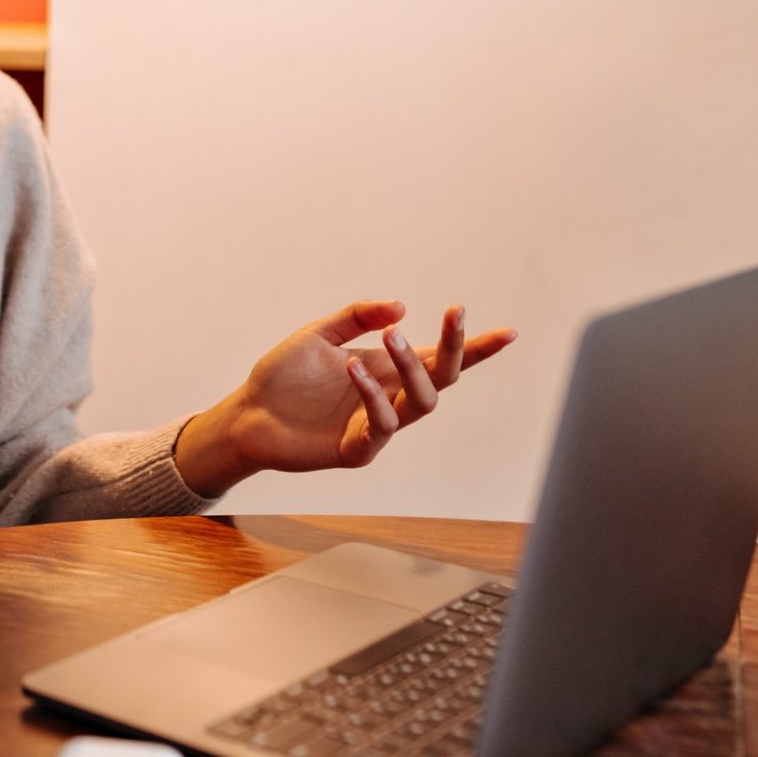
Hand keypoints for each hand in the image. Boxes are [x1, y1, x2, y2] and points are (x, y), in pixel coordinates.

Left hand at [175, 302, 514, 495]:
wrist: (247, 414)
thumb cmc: (284, 376)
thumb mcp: (319, 334)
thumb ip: (357, 316)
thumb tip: (400, 307)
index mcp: (386, 370)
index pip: (440, 359)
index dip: (476, 349)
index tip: (510, 332)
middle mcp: (390, 397)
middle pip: (443, 378)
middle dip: (454, 348)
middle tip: (452, 314)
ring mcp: (377, 425)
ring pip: (421, 402)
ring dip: (412, 367)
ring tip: (391, 337)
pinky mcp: (357, 449)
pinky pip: (380, 426)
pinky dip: (372, 396)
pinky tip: (354, 369)